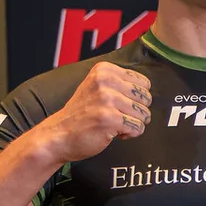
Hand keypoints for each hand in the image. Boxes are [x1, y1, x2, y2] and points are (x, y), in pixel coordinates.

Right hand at [37, 62, 151, 161]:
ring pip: (144, 114)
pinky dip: (130, 134)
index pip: (144, 83)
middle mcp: (105, 81)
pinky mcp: (109, 118)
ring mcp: (107, 99)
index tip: (121, 104)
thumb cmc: (80, 115)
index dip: (136, 98)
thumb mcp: (96, 88)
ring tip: (114, 124)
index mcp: (104, 70)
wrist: (58, 135)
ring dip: (132, 124)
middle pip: (146, 98)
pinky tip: (114, 133)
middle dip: (137, 111)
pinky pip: (138, 128)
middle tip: (119, 116)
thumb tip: (148, 89)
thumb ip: (119, 84)